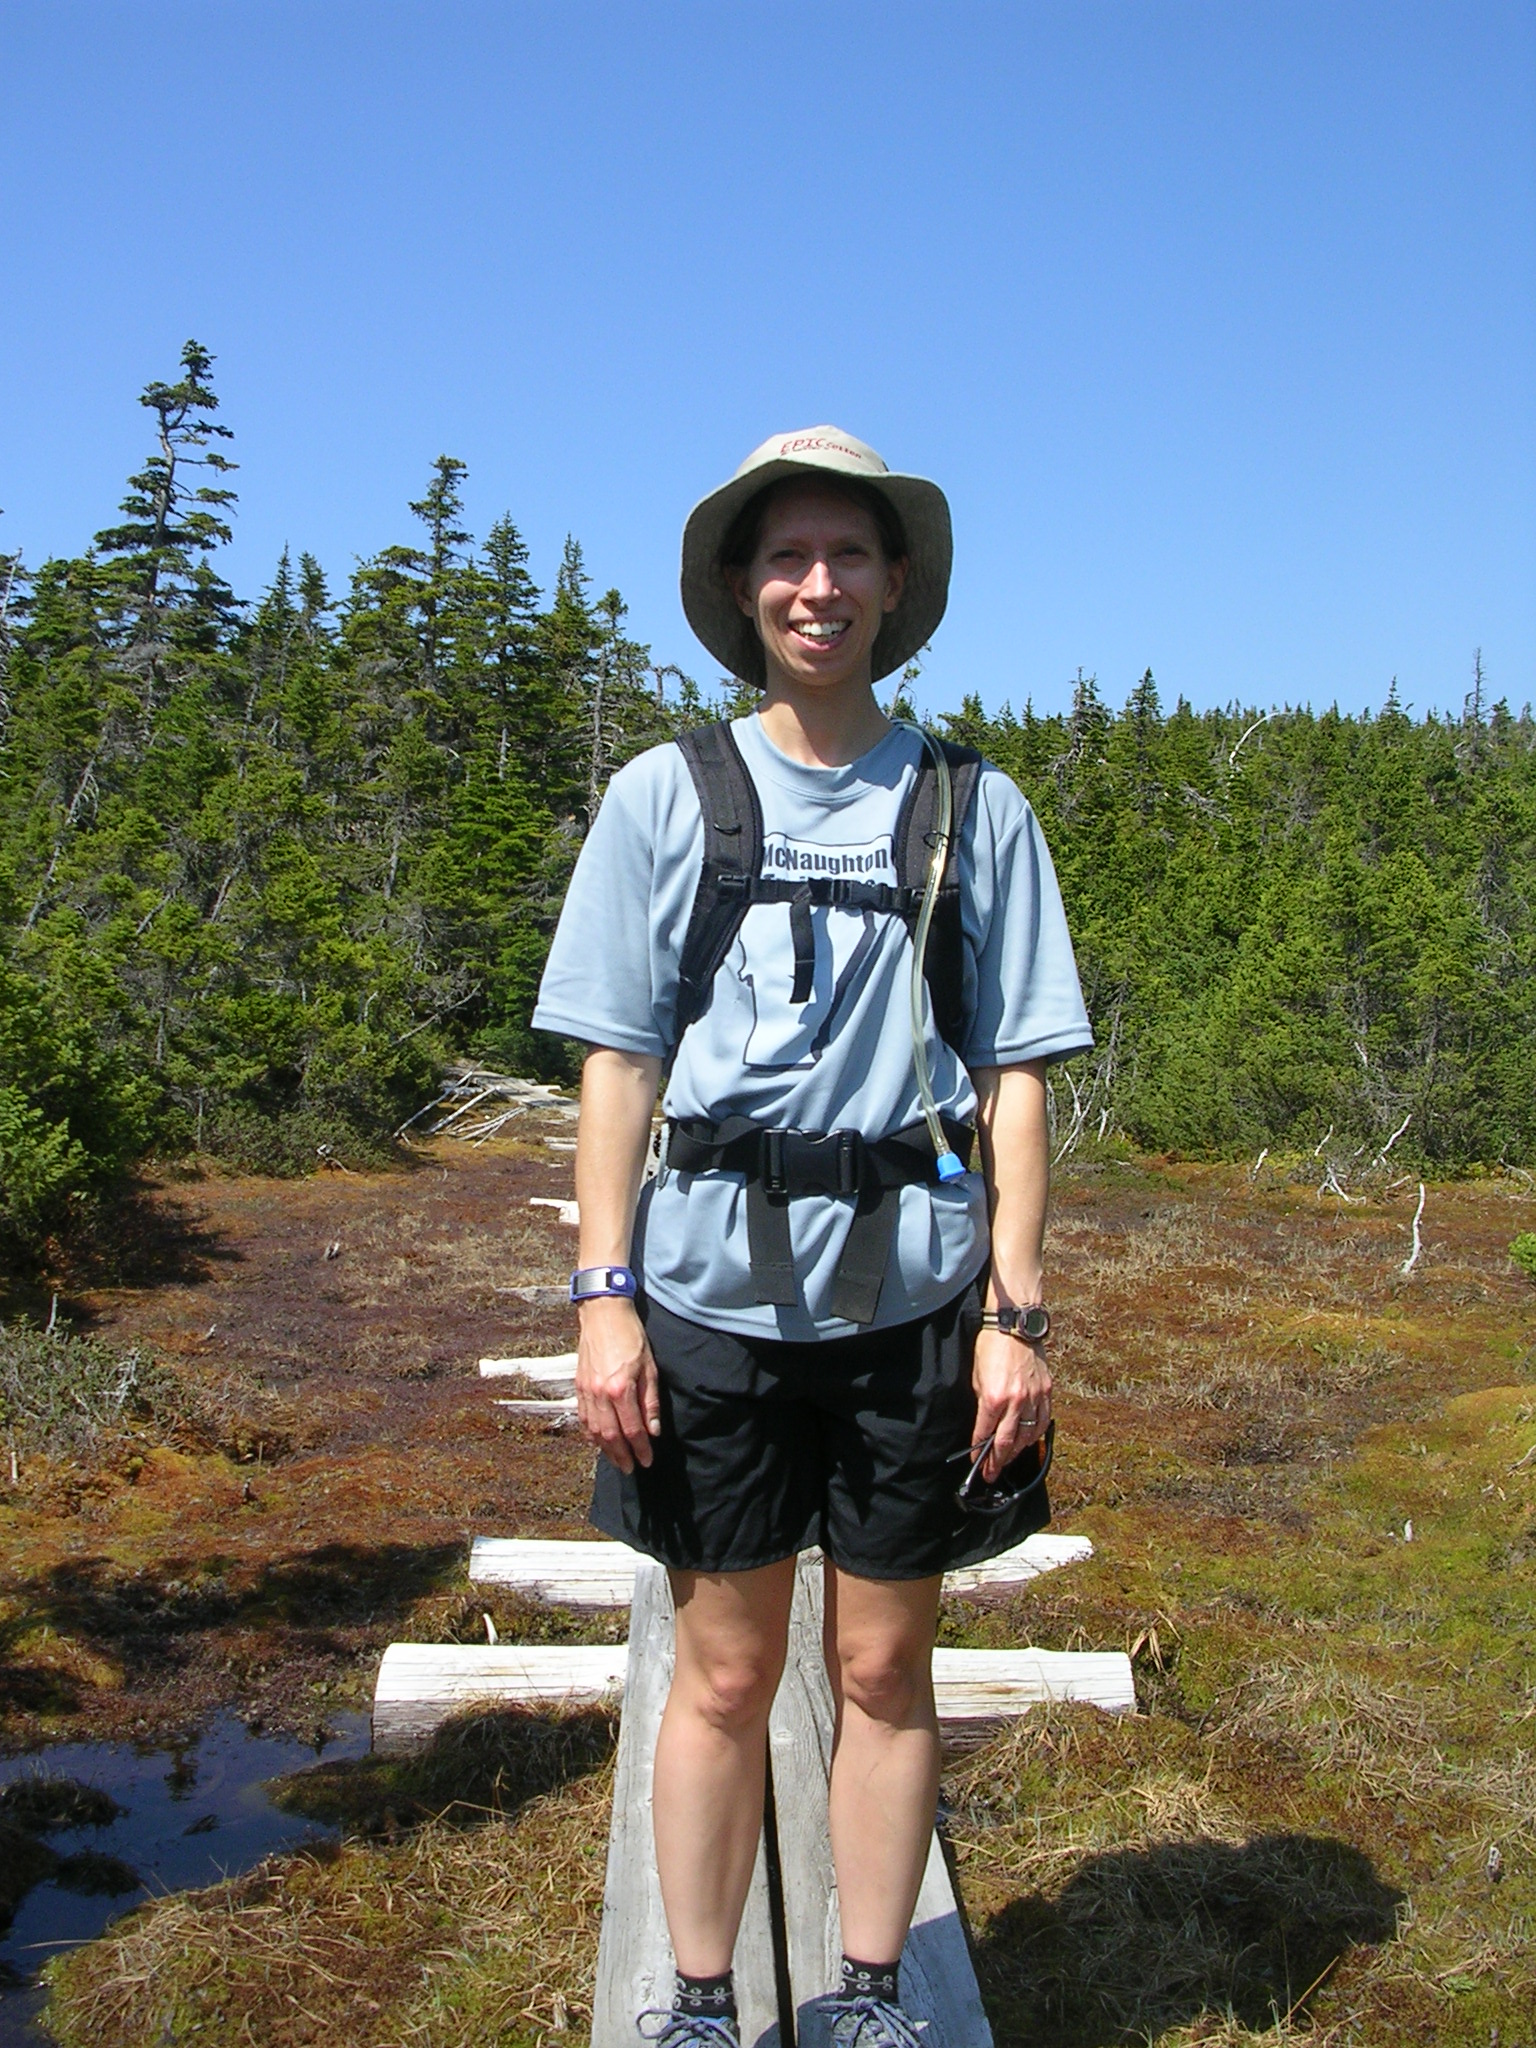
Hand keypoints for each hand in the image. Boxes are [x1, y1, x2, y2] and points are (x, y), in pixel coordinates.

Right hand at [576, 1297, 661, 1472]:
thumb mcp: (650, 1367)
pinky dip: (589, 1434)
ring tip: (616, 1460)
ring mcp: (586, 1391)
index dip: (640, 1449)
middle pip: (610, 1436)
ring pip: (594, 1431)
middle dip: (621, 1456)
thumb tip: (653, 1431)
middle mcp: (600, 1394)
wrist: (604, 1313)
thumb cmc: (631, 1337)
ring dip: (605, 1450)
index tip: (647, 1461)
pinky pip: (582, 1417)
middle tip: (630, 1468)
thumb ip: (650, 1401)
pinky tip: (597, 1441)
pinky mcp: (578, 1386)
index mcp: (620, 1389)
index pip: (632, 1429)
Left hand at [971, 1326, 1050, 1482]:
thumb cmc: (990, 1346)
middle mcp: (1016, 1401)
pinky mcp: (1046, 1391)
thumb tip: (983, 1423)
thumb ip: (981, 1402)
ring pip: (1028, 1435)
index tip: (976, 1463)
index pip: (985, 1433)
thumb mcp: (976, 1376)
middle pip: (1007, 1442)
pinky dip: (1035, 1434)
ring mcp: (1034, 1397)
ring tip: (1008, 1460)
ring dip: (1017, 1451)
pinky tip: (1029, 1440)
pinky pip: (1043, 1420)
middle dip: (997, 1462)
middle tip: (991, 1474)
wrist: (1014, 1325)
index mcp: (994, 1398)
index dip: (979, 1451)